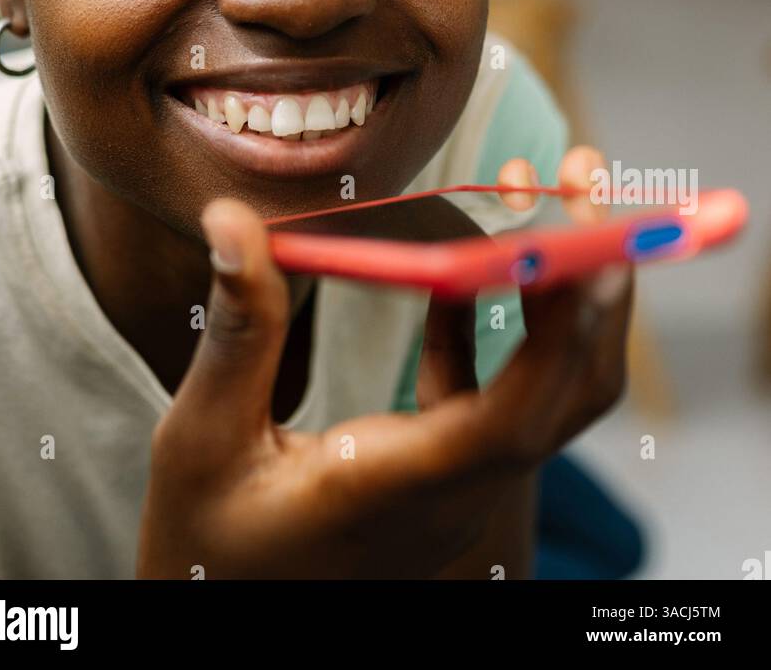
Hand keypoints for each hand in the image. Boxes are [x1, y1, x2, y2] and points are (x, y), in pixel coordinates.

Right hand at [137, 147, 631, 579]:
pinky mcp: (448, 467)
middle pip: (569, 387)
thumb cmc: (210, 546)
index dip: (563, 325)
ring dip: (557, 289)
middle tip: (583, 179)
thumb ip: (236, 332)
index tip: (583, 239)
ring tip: (531, 192)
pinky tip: (450, 262)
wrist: (230, 616)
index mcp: (403, 483)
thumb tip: (235, 222)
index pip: (519, 410)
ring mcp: (461, 478)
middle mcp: (456, 484)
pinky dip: (493, 319)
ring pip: (550, 385)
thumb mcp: (204, 440)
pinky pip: (497, 387)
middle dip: (592, 279)